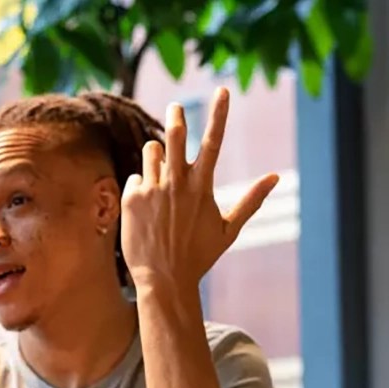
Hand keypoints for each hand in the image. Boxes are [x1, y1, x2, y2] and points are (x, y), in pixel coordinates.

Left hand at [120, 87, 279, 294]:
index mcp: (202, 186)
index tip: (223, 89)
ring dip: (157, 156)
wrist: (163, 279)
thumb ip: (251, 199)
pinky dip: (142, 185)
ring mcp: (151, 189)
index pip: (213, 141)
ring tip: (162, 180)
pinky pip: (135, 177)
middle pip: (174, 135)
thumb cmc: (198, 255)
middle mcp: (176, 183)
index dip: (219, 113)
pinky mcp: (130, 198)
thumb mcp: (229, 229)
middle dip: (176, 116)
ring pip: (151, 152)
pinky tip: (147, 207)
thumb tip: (275, 176)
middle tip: (176, 106)